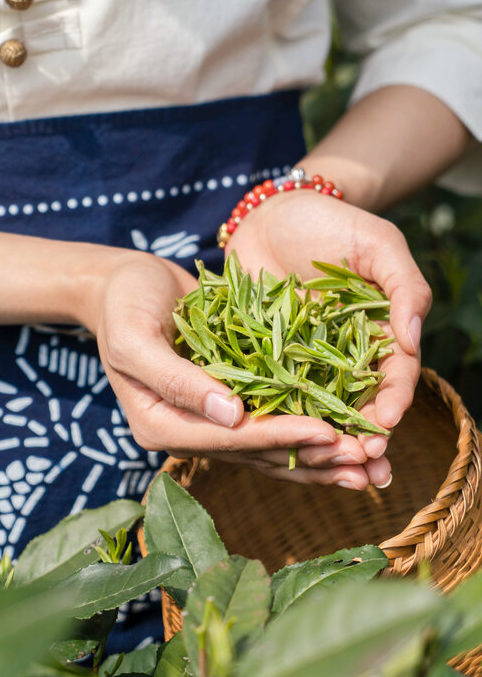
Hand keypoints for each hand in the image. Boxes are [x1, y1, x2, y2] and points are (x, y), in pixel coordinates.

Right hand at [82, 250, 385, 487]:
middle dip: (312, 456)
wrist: (124, 283)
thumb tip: (229, 415)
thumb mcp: (135, 337)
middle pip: (255, 453)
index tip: (326, 433)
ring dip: (320, 456)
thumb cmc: (123, 302)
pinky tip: (348, 435)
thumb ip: (176, 379)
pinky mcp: (229, 401)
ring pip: (270, 448)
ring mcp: (209, 420)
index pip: (227, 439)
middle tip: (365, 457)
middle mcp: (186, 432)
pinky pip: (273, 421)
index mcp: (159, 426)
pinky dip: (309, 430)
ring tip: (370, 463)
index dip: (278, 437)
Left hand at [227, 188, 431, 486]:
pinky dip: (273, 416)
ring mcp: (301, 359)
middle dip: (362, 435)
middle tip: (360, 465)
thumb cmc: (332, 223)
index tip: (386, 424)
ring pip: (315, 407)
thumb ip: (403, 288)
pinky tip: (272, 440)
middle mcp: (343, 355)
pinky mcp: (262, 356)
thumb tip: (414, 340)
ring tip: (323, 465)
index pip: (393, 375)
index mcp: (378, 333)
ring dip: (321, 439)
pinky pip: (267, 389)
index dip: (393, 400)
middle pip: (358, 403)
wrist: (273, 212)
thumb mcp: (378, 245)